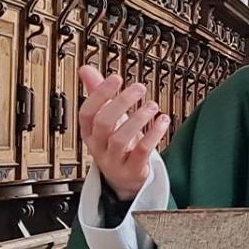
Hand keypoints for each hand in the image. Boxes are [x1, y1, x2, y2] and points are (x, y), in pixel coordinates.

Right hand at [77, 65, 170, 200]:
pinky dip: (153, 134)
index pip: (87, 113)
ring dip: (138, 119)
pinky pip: (141, 152)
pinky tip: (163, 120)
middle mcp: (99, 146)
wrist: (125, 178)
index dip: (99, 94)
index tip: (115, 78)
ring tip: (152, 105)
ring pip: (121, 139)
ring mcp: (114, 160)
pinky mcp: (132, 169)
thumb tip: (85, 69)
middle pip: (103, 123)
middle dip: (121, 102)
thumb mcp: (106, 119)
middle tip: (139, 87)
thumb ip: (97, 93)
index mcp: (90, 132)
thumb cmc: (116, 143)